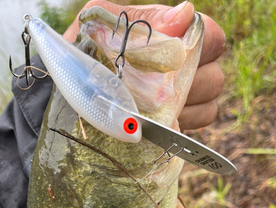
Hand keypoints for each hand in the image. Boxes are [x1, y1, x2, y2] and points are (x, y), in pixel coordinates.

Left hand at [64, 1, 225, 131]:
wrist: (61, 101)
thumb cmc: (79, 60)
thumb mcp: (101, 30)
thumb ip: (142, 20)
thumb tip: (185, 14)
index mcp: (168, 36)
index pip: (211, 37)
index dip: (198, 47)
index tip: (170, 60)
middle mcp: (182, 67)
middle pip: (215, 74)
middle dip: (187, 83)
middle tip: (152, 89)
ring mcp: (183, 98)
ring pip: (210, 100)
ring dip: (183, 106)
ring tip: (147, 108)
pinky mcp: (176, 125)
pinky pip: (200, 123)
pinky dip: (180, 124)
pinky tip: (153, 123)